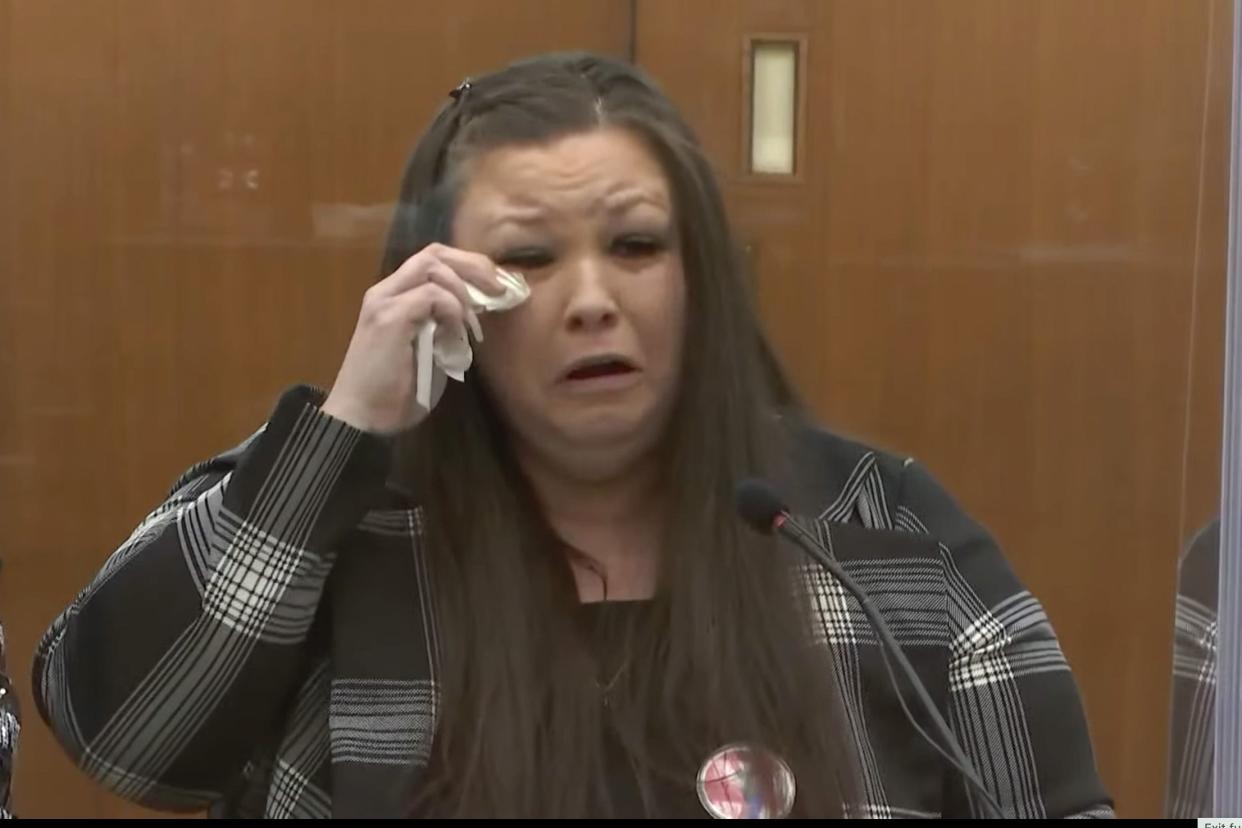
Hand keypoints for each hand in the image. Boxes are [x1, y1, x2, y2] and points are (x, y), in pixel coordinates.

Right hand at [320, 243, 503, 433]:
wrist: (362, 418)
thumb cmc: (394, 393)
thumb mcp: (429, 352)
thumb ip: (444, 326)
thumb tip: (474, 313)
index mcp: (393, 297)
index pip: (431, 260)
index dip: (467, 266)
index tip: (494, 286)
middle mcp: (385, 291)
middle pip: (433, 253)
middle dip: (472, 265)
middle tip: (498, 288)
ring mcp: (384, 302)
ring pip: (432, 266)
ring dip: (462, 292)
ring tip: (472, 324)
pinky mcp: (389, 318)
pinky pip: (431, 296)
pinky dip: (452, 311)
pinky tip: (456, 335)